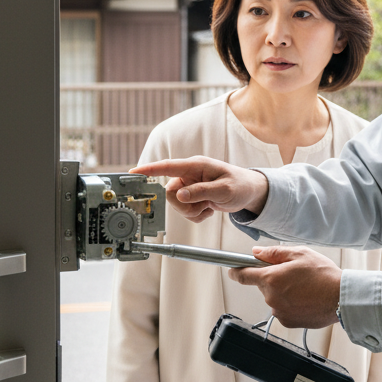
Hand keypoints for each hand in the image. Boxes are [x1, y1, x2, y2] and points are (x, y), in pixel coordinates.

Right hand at [130, 158, 268, 223]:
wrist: (249, 193)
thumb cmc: (240, 185)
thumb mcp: (224, 190)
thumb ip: (201, 192)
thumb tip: (180, 194)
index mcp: (196, 166)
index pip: (167, 167)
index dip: (149, 170)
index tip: (133, 173)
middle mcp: (189, 175)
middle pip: (170, 194)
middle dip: (184, 205)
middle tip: (204, 205)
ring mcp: (190, 187)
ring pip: (176, 205)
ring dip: (192, 211)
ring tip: (209, 206)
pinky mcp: (192, 198)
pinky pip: (185, 213)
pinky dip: (197, 215)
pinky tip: (209, 210)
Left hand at [229, 246, 340, 328]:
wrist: (341, 298)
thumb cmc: (323, 275)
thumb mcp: (299, 254)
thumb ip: (273, 253)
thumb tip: (256, 252)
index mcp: (271, 278)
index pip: (242, 275)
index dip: (236, 270)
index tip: (233, 269)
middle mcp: (271, 297)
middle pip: (263, 285)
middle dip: (273, 278)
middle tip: (292, 273)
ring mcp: (279, 311)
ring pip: (274, 297)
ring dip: (283, 291)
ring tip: (304, 287)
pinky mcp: (288, 321)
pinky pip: (283, 309)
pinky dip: (290, 304)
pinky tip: (305, 298)